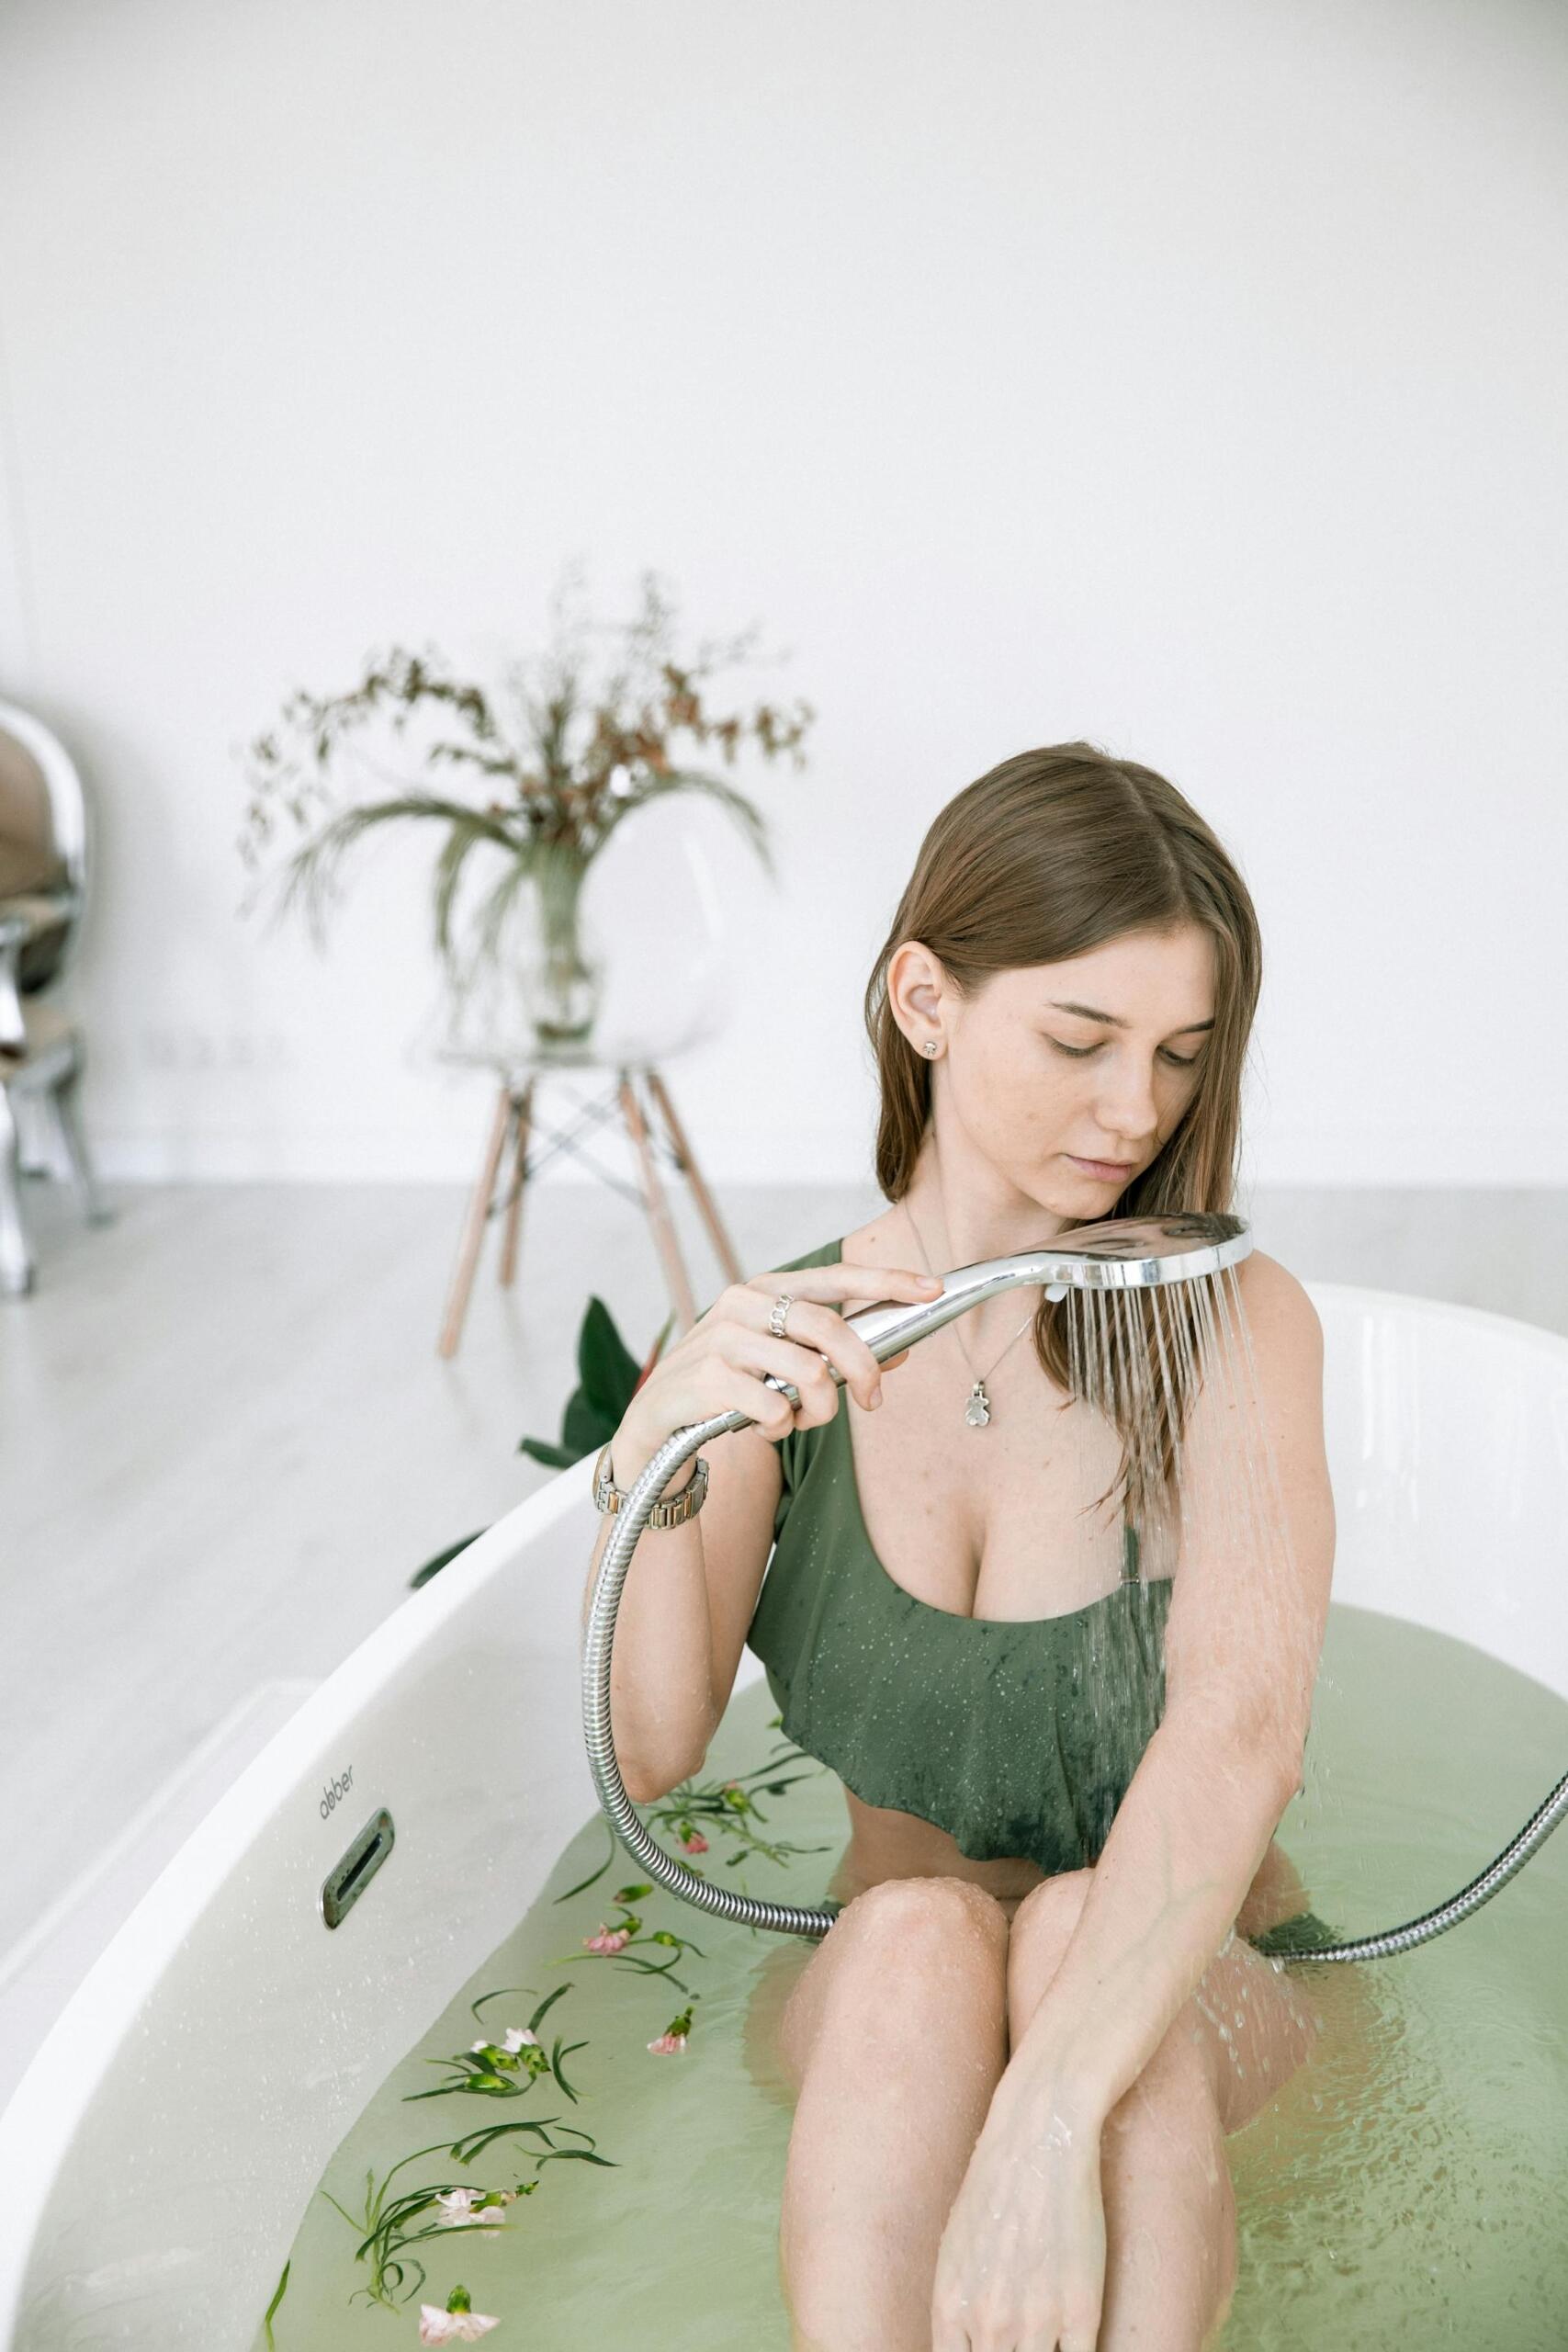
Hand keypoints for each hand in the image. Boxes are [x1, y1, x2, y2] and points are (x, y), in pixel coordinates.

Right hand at [620, 1254, 939, 1469]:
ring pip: (808, 1372)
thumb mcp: (781, 1363)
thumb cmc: (728, 1388)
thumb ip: (836, 1354)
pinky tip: (765, 1429)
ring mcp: (721, 1338)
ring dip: (819, 1409)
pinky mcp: (706, 1377)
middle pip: (828, 1327)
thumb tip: (903, 1349)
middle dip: (863, 1368)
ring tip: (803, 1420)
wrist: (656, 1426)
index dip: (887, 1281)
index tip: (931, 1289)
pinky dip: (781, 1428)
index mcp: (766, 1290)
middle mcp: (742, 1303)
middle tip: (874, 1401)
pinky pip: (773, 1408)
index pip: (836, 1277)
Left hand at [931, 2093, 1106, 2351]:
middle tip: (1020, 2343)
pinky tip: (1071, 2343)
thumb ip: (959, 2307)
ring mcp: (1036, 2321)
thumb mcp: (956, 2248)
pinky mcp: (1081, 2311)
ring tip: (1043, 2340)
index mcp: (951, 2307)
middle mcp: (989, 2322)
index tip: (992, 2351)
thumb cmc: (995, 2187)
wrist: (1039, 2140)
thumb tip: (967, 2342)